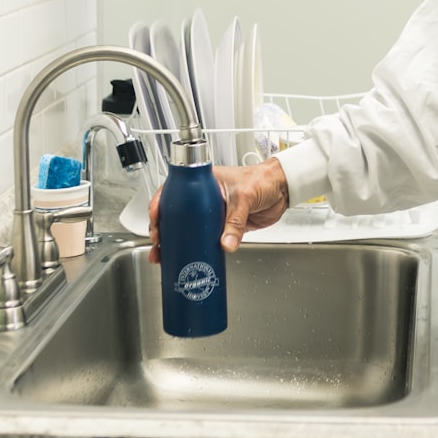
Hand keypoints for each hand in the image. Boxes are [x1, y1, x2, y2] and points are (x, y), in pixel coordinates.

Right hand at [148, 157, 289, 264]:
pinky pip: (204, 239)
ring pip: (186, 229)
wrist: (282, 189)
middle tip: (157, 244)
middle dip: (162, 229)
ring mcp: (211, 213)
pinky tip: (186, 258)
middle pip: (174, 213)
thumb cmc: (263, 180)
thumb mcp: (245, 196)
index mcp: (203, 181)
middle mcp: (203, 198)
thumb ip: (236, 221)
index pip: (173, 191)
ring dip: (174, 242)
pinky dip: (195, 249)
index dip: (160, 206)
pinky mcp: (223, 227)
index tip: (156, 221)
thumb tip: (226, 243)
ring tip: (162, 257)